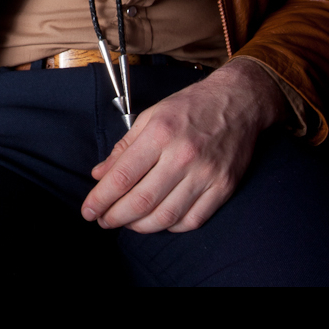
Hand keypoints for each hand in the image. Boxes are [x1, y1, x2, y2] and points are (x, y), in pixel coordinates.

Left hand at [80, 56, 285, 233]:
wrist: (239, 102)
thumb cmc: (192, 106)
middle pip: (141, 201)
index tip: (88, 210)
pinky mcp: (224, 187)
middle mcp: (184, 155)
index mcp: (161, 133)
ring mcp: (206, 174)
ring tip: (126, 223)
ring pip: (166, 216)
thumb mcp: (151, 115)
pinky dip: (171, 226)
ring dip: (140, 227)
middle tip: (103, 221)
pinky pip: (193, 220)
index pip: (123, 176)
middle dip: (115, 217)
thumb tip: (100, 175)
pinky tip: (158, 221)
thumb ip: (124, 147)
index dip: (101, 199)